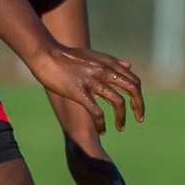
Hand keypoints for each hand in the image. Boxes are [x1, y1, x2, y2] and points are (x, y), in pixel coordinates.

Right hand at [28, 44, 144, 133]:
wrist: (46, 54)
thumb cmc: (68, 56)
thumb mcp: (94, 55)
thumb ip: (113, 61)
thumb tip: (129, 66)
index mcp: (109, 63)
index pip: (134, 81)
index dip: (139, 96)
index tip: (137, 108)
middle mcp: (105, 71)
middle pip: (132, 90)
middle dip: (139, 106)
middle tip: (139, 119)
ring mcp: (93, 81)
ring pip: (118, 102)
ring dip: (122, 118)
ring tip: (120, 128)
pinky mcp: (79, 92)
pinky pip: (97, 111)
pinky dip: (102, 123)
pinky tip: (102, 130)